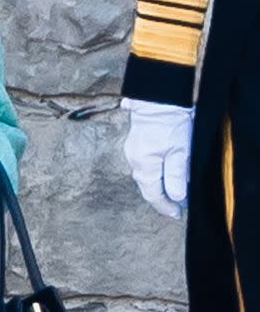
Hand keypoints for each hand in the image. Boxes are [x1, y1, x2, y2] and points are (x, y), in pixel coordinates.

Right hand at [122, 97, 192, 219]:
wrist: (160, 97)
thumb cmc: (171, 122)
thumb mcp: (180, 151)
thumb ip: (176, 176)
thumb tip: (176, 198)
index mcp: (144, 166)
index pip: (153, 195)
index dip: (165, 207)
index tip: (176, 214)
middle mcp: (134, 161)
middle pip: (147, 187)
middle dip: (161, 198)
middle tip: (176, 206)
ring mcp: (132, 152)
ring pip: (146, 176)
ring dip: (158, 184)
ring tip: (171, 191)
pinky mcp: (135, 144)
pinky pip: (144, 165)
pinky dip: (154, 172)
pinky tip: (163, 172)